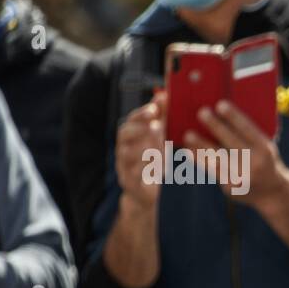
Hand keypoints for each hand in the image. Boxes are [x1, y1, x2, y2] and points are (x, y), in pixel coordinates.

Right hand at [114, 90, 167, 211]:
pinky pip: (133, 176)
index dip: (141, 113)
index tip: (155, 109)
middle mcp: (123, 148)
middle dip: (139, 128)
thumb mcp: (160, 139)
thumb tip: (165, 94)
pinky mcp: (129, 183)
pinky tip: (157, 169)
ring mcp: (124, 166)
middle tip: (155, 125)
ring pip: (126, 155)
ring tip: (158, 147)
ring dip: (142, 149)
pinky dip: (144, 171)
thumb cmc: (154, 160)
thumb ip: (162, 117)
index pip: (132, 119)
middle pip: (124, 134)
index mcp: (131, 135)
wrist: (147, 192)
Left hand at [184, 100, 288, 214]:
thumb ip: (249, 134)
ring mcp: (242, 177)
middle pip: (232, 142)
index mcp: (265, 149)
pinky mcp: (230, 187)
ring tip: (188, 135)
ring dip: (201, 146)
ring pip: (218, 158)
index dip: (234, 117)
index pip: (249, 130)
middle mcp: (255, 163)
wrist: (271, 192)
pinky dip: (200, 160)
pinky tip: (189, 151)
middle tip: (202, 112)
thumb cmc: (264, 161)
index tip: (221, 104)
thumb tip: (222, 115)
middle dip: (216, 127)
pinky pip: (212, 171)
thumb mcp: (265, 147)